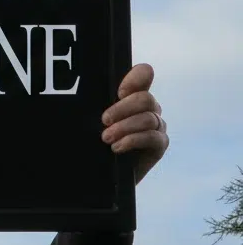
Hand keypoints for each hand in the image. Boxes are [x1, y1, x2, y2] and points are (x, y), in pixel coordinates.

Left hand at [101, 63, 168, 184]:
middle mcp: (148, 107)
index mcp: (132, 94)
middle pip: (145, 98)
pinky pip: (152, 137)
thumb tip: (85, 90)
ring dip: (125, 127)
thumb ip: (98, 102)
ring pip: (148, 118)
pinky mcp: (160, 144)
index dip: (135, 79)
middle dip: (122, 109)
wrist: (100, 170)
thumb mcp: (92, 117)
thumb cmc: (94, 139)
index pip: (144, 74)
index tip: (119, 92)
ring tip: (106, 138)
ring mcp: (156, 125)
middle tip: (104, 121)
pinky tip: (117, 147)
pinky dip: (132, 141)